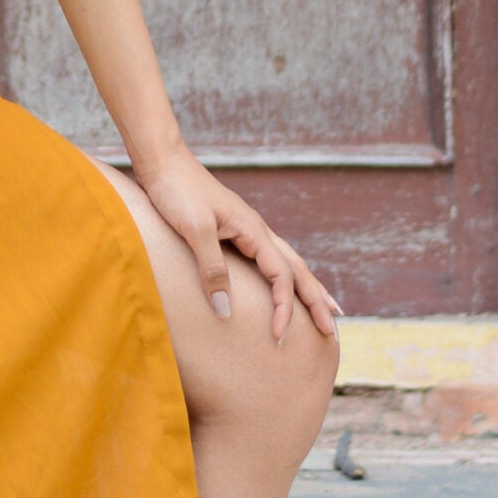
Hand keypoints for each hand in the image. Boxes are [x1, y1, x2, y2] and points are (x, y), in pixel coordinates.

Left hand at [135, 142, 342, 340]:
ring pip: (288, 262)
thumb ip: (211, 268)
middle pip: (298, 269)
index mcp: (254, 231)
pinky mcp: (234, 231)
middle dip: (317, 301)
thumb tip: (225, 311)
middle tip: (333, 331)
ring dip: (307, 287)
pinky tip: (280, 282)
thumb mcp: (194, 230)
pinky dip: (283, 275)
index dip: (284, 307)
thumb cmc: (177, 192)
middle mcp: (258, 231)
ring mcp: (247, 230)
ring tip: (325, 308)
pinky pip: (269, 259)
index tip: (279, 336)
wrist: (164, 162)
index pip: (281, 276)